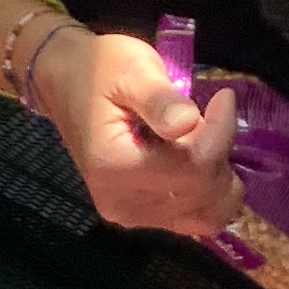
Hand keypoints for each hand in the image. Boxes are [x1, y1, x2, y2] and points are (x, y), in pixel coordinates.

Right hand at [21, 17, 242, 235]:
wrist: (65, 82)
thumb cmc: (99, 69)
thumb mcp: (132, 69)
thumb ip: (158, 98)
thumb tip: (187, 122)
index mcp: (116, 167)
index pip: (194, 168)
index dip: (221, 133)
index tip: (223, 97)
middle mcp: (122, 203)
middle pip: (203, 193)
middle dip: (219, 153)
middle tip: (208, 116)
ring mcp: (131, 216)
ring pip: (205, 215)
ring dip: (218, 176)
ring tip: (201, 139)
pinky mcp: (138, 217)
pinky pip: (193, 219)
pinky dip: (208, 193)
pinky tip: (198, 160)